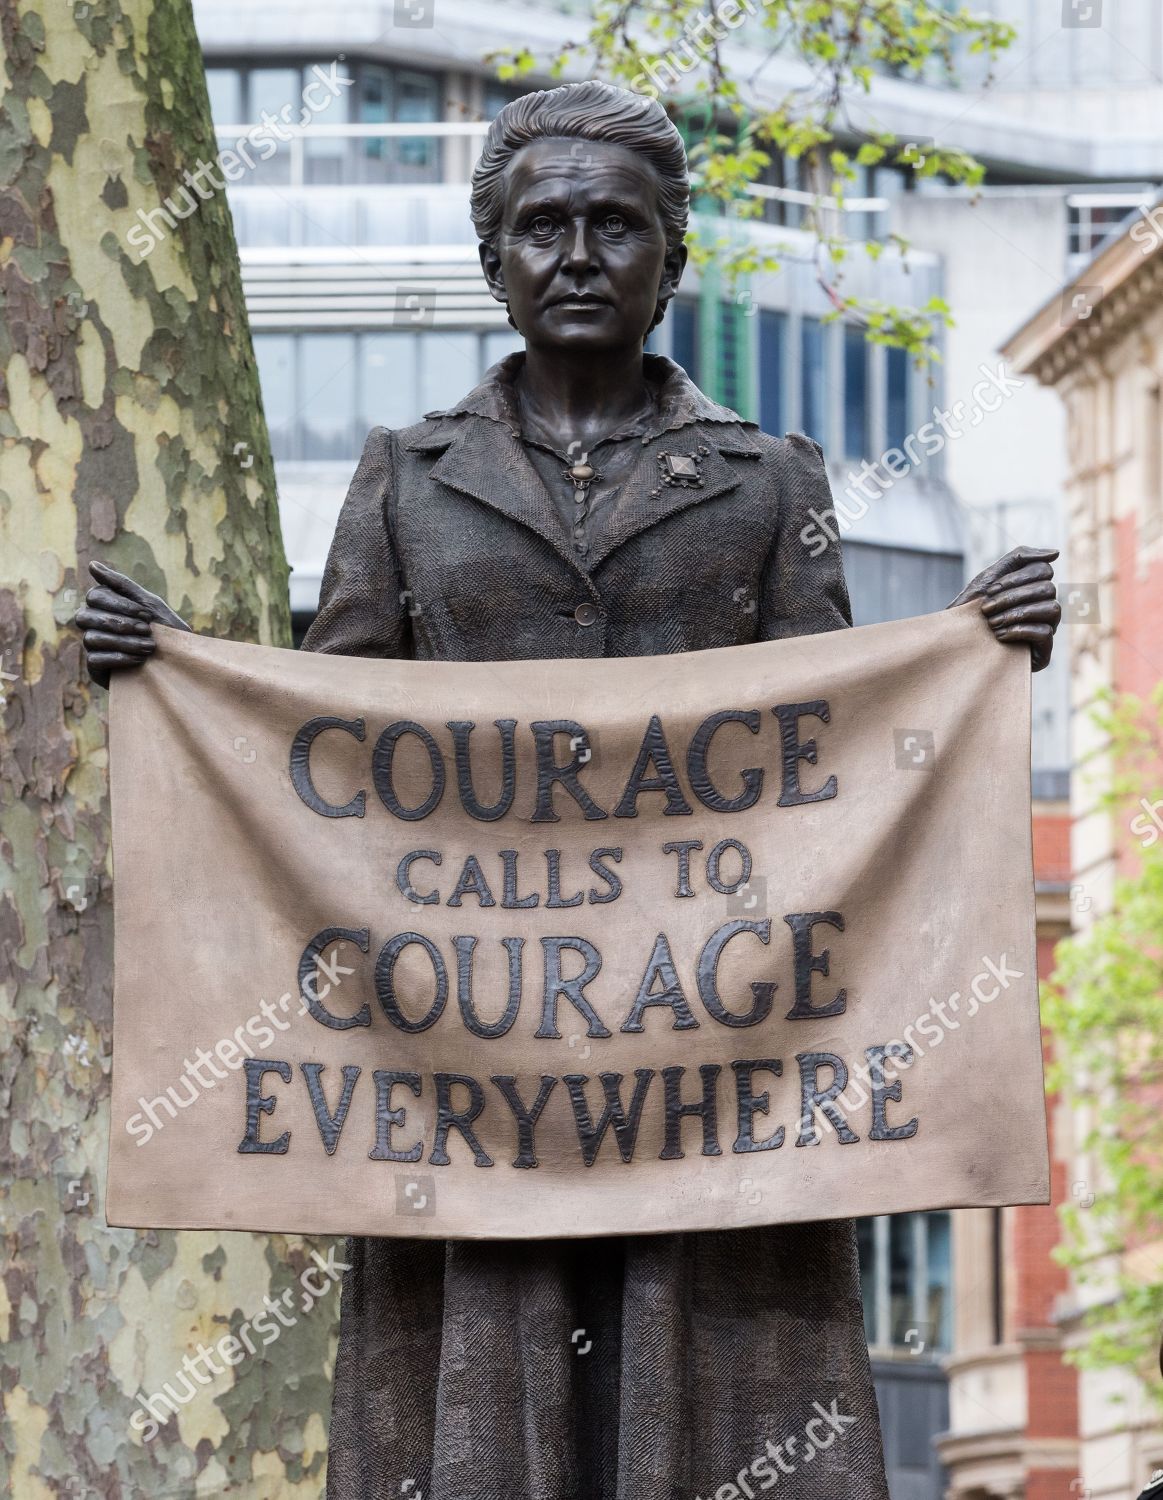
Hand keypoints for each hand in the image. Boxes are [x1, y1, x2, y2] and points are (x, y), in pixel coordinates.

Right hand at [76, 560, 190, 688]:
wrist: (176, 663)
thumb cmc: (162, 629)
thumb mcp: (148, 603)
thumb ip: (122, 584)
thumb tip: (91, 564)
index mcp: (103, 604)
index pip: (95, 596)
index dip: (119, 605)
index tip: (146, 614)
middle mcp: (92, 623)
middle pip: (85, 616)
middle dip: (119, 623)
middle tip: (146, 630)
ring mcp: (92, 645)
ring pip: (91, 638)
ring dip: (124, 642)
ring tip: (149, 647)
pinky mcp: (95, 667)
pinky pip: (95, 660)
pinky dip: (119, 658)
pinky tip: (139, 660)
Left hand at [948, 545, 1060, 671]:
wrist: (959, 642)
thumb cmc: (974, 609)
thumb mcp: (991, 578)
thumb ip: (1019, 558)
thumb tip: (1056, 553)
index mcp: (1036, 587)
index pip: (1044, 569)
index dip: (1017, 578)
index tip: (990, 590)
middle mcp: (1047, 606)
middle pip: (1047, 589)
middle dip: (1012, 597)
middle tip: (987, 609)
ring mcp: (1048, 627)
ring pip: (1052, 608)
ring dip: (1016, 613)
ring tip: (992, 623)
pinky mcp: (1045, 650)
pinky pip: (1045, 633)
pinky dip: (1020, 631)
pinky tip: (999, 635)